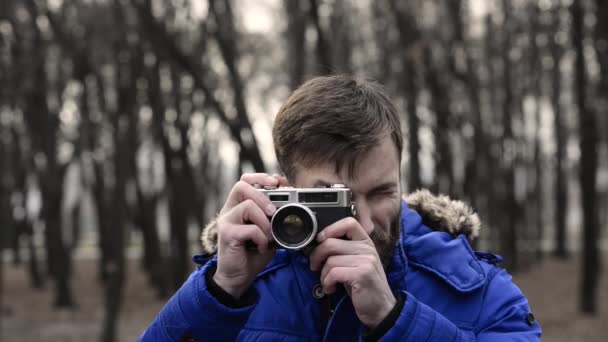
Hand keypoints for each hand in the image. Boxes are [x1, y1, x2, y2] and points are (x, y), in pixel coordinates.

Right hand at [213, 173, 288, 297]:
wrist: (237, 278)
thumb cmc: (252, 254)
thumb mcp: (268, 232)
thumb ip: (274, 217)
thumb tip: (292, 202)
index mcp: (238, 206)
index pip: (245, 181)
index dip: (260, 177)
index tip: (276, 182)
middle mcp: (229, 210)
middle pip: (241, 186)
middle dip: (262, 195)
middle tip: (273, 211)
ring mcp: (226, 221)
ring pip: (247, 205)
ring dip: (264, 220)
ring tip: (269, 234)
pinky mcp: (227, 234)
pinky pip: (249, 228)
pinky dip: (261, 237)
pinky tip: (262, 247)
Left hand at [309, 217, 396, 328]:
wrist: (380, 309)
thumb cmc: (362, 286)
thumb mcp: (355, 263)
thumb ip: (343, 250)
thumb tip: (318, 242)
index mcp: (366, 242)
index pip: (348, 223)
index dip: (330, 229)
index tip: (320, 240)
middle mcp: (367, 248)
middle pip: (331, 243)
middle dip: (317, 256)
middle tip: (315, 267)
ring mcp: (366, 261)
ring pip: (330, 260)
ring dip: (323, 274)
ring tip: (328, 282)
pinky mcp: (362, 274)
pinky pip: (334, 273)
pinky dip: (327, 282)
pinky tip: (331, 288)